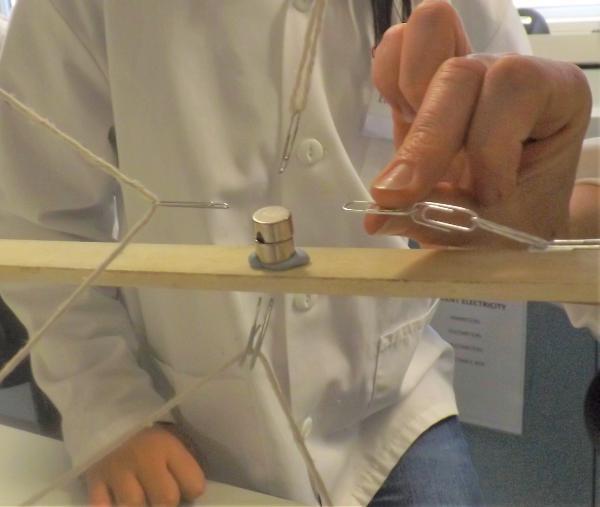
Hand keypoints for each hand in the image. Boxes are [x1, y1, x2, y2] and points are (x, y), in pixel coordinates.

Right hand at [86, 425, 204, 505]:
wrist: (106, 414)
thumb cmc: (146, 429)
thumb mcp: (171, 434)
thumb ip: (183, 460)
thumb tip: (191, 492)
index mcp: (167, 446)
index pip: (194, 484)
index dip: (192, 489)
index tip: (186, 486)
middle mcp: (144, 459)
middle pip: (165, 500)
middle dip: (166, 502)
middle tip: (160, 495)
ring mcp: (116, 471)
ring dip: (139, 506)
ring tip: (141, 497)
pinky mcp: (93, 481)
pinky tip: (117, 501)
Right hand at [366, 0, 591, 246]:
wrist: (502, 216)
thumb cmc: (515, 218)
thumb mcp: (495, 231)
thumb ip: (441, 222)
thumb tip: (376, 215)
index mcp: (555, 96)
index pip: (516, 87)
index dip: (491, 144)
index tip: (486, 197)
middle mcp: (509, 71)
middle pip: (459, 70)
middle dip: (429, 139)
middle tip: (405, 195)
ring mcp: (466, 66)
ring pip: (428, 31)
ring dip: (408, 91)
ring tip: (414, 145)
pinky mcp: (426, 78)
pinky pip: (395, 48)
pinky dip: (387, 81)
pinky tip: (402, 122)